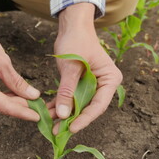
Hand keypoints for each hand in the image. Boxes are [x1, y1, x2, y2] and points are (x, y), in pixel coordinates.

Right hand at [0, 3, 40, 120]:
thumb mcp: (2, 62)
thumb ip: (17, 82)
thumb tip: (33, 96)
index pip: (4, 106)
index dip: (22, 112)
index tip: (37, 117)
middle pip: (0, 106)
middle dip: (19, 106)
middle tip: (39, 106)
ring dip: (12, 101)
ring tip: (30, 99)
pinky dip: (2, 96)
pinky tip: (15, 93)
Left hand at [50, 3, 122, 133]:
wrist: (72, 27)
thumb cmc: (76, 41)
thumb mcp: (71, 66)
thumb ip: (67, 90)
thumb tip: (63, 115)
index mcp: (110, 79)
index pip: (98, 105)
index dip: (84, 118)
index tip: (70, 128)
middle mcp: (104, 84)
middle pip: (88, 107)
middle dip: (72, 119)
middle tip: (57, 132)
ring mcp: (93, 85)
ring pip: (78, 105)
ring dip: (64, 113)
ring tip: (49, 124)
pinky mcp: (81, 84)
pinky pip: (71, 97)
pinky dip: (60, 104)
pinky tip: (48, 111)